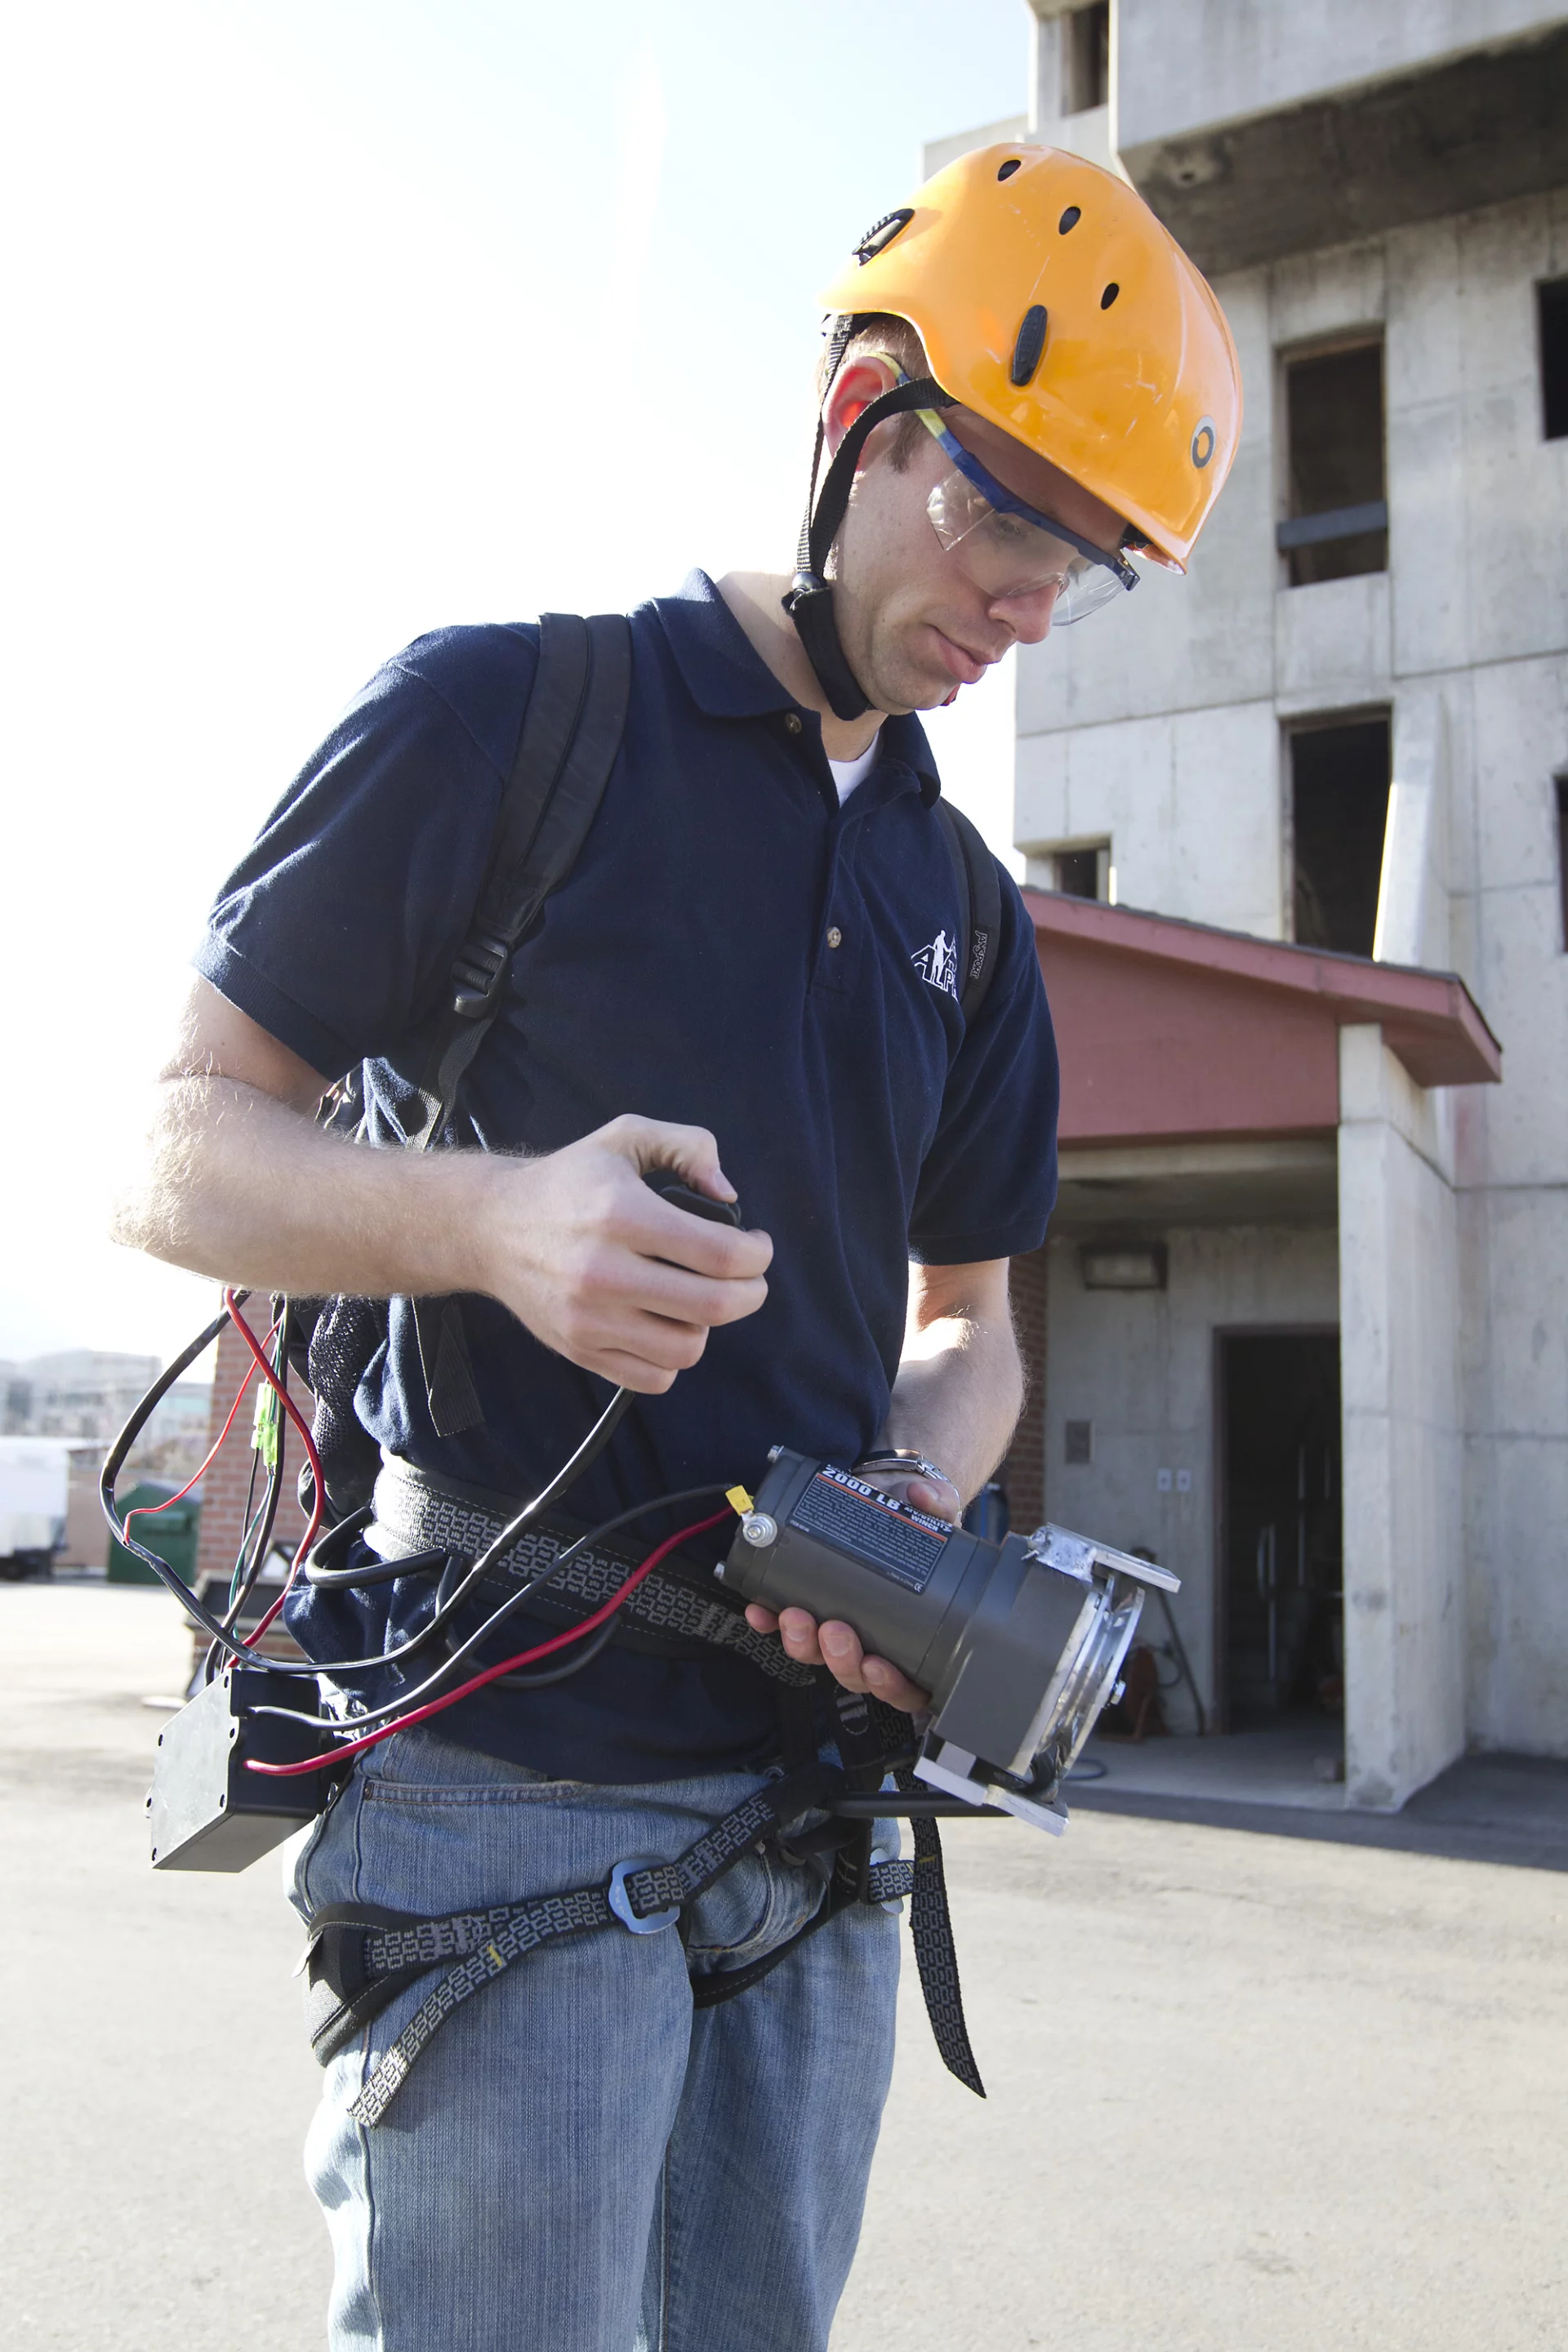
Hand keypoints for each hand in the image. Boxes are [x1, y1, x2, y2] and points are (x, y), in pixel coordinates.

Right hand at [467, 1114, 771, 1392]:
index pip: (719, 1254)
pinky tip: (665, 1323)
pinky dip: (672, 1357)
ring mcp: (589, 1318)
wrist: (491, 1227)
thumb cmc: (568, 1181)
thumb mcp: (625, 1137)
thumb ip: (689, 1147)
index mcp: (621, 1214)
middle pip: (714, 1307)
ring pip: (687, 1349)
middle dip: (750, 1292)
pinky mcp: (579, 1348)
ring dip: (708, 1325)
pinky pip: (654, 1377)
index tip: (755, 1246)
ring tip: (697, 1297)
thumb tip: (727, 1195)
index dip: (757, 1254)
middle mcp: (604, 1271)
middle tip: (747, 1277)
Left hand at [740, 1465, 958, 1714]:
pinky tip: (760, 1608)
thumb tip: (923, 1497)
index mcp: (916, 1636)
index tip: (879, 1666)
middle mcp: (875, 1639)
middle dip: (840, 1658)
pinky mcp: (809, 1606)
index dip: (892, 1687)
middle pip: (855, 1673)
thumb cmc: (916, 1521)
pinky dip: (769, 1621)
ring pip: (817, 1654)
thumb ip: (938, 1502)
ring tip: (795, 1615)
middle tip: (834, 1631)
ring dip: (802, 1642)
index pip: (909, 1685)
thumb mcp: (936, 1511)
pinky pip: (785, 1625)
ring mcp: (839, 1627)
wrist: (884, 1498)